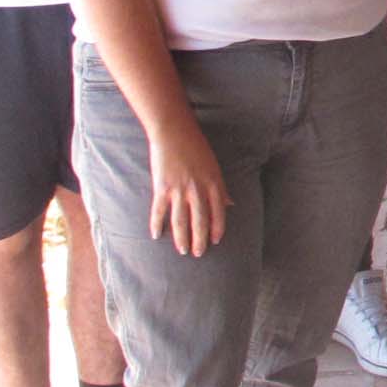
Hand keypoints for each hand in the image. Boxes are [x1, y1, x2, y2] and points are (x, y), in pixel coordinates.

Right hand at [149, 123, 229, 256]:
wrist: (174, 132)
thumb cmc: (197, 148)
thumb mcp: (214, 167)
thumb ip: (221, 188)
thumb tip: (231, 204)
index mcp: (213, 184)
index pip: (218, 213)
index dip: (217, 229)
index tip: (215, 241)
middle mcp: (197, 190)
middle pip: (199, 221)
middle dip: (200, 239)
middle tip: (198, 253)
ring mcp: (179, 190)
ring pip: (180, 221)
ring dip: (181, 238)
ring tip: (182, 250)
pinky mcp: (161, 188)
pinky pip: (159, 211)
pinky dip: (157, 224)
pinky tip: (156, 235)